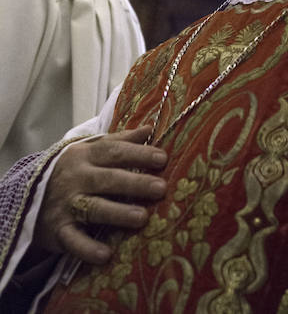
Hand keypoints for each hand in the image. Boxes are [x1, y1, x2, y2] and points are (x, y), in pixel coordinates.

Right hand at [33, 126, 167, 265]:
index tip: (162, 159)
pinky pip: (73, 240)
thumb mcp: (90, 149)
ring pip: (94, 208)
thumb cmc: (72, 169)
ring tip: (141, 217)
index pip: (115, 151)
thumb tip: (149, 129)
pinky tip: (106, 255)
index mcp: (86, 155)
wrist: (27, 194)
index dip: (139, 154)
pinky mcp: (59, 230)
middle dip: (135, 183)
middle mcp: (77, 178)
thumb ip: (120, 140)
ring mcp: (67, 204)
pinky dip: (87, 249)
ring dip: (117, 213)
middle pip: (109, 179)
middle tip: (161, 188)